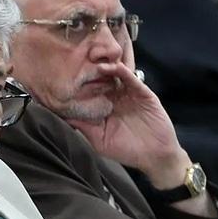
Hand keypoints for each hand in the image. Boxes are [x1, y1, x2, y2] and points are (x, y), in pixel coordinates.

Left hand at [71, 59, 184, 183]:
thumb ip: (84, 127)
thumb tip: (62, 116)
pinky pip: (132, 80)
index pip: (87, 94)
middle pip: (100, 81)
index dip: (77, 86)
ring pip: (115, 77)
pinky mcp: (143, 94)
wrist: (155, 155)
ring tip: (95, 63)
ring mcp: (128, 94)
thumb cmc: (127, 150)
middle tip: (77, 63)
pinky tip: (116, 67)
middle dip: (90, 72)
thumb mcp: (99, 140)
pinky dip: (124, 72)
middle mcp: (114, 99)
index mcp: (102, 108)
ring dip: (106, 68)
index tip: (63, 79)